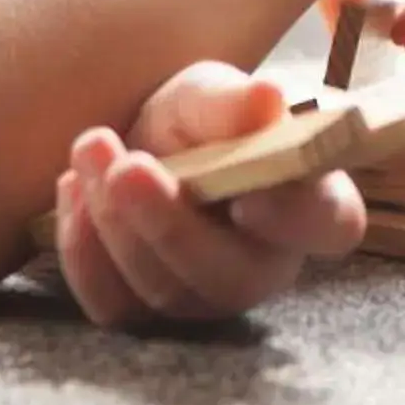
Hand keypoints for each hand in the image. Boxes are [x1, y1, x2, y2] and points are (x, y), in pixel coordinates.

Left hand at [50, 60, 363, 329]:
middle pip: (232, 276)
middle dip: (171, 226)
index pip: (330, 225)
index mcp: (310, 203)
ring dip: (118, 222)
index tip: (250, 198)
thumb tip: (266, 100)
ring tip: (92, 149)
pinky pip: (112, 304)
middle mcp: (265, 265)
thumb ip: (232, 102)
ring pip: (165, 289)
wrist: (136, 143)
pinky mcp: (145, 312)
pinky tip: (74, 188)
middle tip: (129, 167)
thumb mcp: (211, 93)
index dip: (295, 221)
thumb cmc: (196, 120)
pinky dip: (84, 248)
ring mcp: (204, 297)